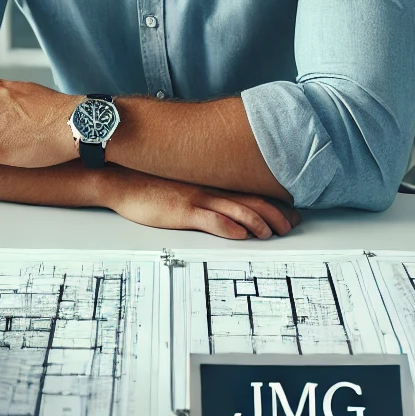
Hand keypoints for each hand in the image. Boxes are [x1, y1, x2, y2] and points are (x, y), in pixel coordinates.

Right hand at [107, 170, 300, 239]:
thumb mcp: (183, 187)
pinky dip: (227, 227)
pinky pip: (209, 219)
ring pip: (235, 209)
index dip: (273, 203)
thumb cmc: (151, 185)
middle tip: (291, 225)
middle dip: (274, 214)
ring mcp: (196, 199)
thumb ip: (203, 194)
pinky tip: (240, 234)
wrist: (123, 181)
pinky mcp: (182, 211)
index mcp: (210, 184)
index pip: (249, 192)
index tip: (290, 212)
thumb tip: (223, 206)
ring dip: (257, 221)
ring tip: (272, 232)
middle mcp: (208, 189)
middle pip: (249, 200)